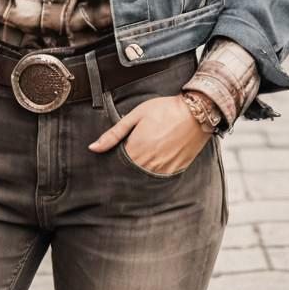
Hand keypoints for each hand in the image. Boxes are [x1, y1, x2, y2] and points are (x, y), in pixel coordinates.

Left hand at [87, 92, 212, 173]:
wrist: (195, 112)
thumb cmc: (165, 110)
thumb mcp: (136, 115)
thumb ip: (114, 133)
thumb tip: (93, 148)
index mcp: (136, 149)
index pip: (117, 164)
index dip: (114, 158)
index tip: (116, 151)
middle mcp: (149, 163)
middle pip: (129, 173)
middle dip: (126, 166)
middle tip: (132, 151)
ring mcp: (163, 169)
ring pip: (143, 178)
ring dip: (140, 169)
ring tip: (145, 153)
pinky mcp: (175, 171)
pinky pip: (159, 179)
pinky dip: (154, 172)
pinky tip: (157, 158)